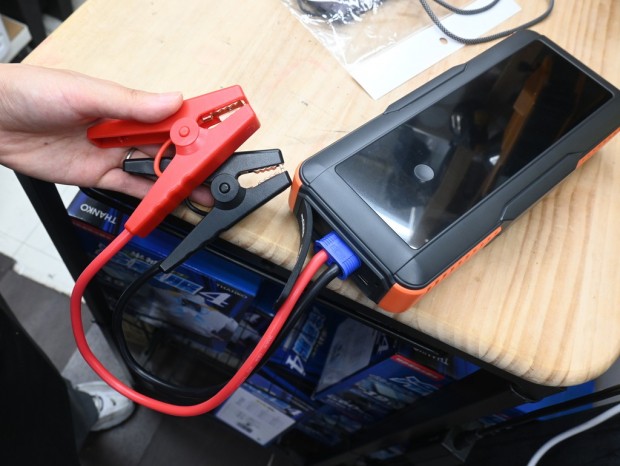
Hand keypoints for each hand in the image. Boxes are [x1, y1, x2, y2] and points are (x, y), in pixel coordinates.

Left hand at [0, 64, 212, 205]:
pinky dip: (150, 197)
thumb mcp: (86, 93)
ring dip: (178, 180)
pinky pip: (131, 187)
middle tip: (216, 172)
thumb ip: (131, 103)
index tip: (221, 137)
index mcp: (127, 103)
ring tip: (201, 191)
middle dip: (194, 160)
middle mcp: (125, 128)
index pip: (173, 116)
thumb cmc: (33, 93)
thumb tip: (172, 101)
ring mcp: (113, 153)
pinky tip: (168, 200)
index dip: (198, 127)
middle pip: (170, 147)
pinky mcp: (99, 175)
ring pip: (154, 169)